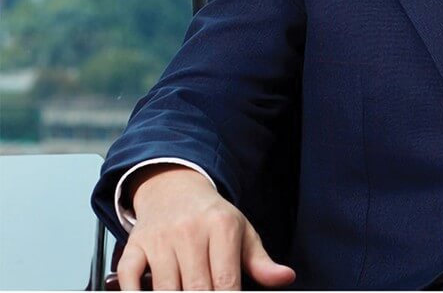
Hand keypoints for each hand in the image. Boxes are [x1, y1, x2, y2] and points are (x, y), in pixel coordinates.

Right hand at [118, 165, 295, 290]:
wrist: (174, 188)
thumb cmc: (211, 217)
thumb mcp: (242, 233)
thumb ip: (261, 262)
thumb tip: (285, 278)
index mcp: (222, 226)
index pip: (226, 280)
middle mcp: (189, 231)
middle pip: (196, 289)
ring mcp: (160, 238)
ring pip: (165, 289)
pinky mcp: (134, 245)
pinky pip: (129, 278)